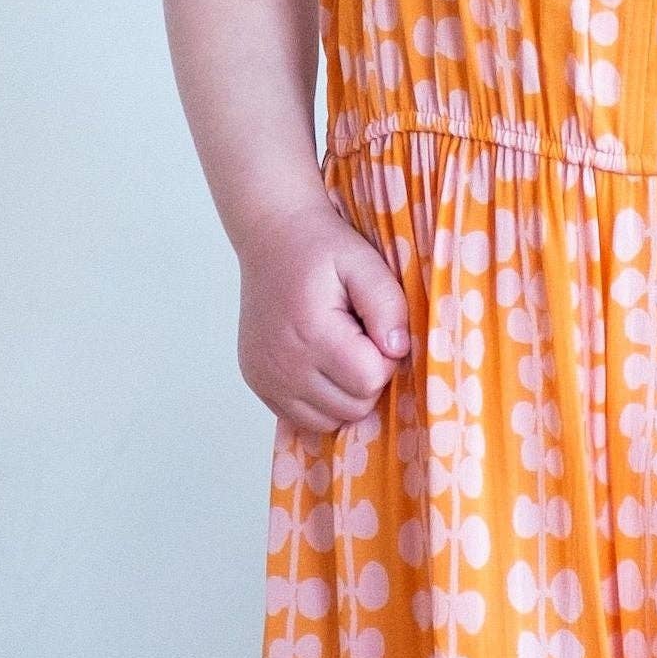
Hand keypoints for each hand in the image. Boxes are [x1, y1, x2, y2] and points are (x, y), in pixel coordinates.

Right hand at [239, 200, 412, 430]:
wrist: (270, 237)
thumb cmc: (320, 247)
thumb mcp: (364, 262)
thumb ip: (388, 305)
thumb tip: (398, 350)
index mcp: (310, 332)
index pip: (369, 380)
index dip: (385, 358)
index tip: (376, 330)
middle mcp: (282, 363)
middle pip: (352, 406)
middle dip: (368, 378)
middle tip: (360, 339)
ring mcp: (265, 378)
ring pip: (330, 420)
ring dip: (346, 394)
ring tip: (341, 352)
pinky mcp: (258, 384)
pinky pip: (303, 419)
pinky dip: (321, 402)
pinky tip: (322, 366)